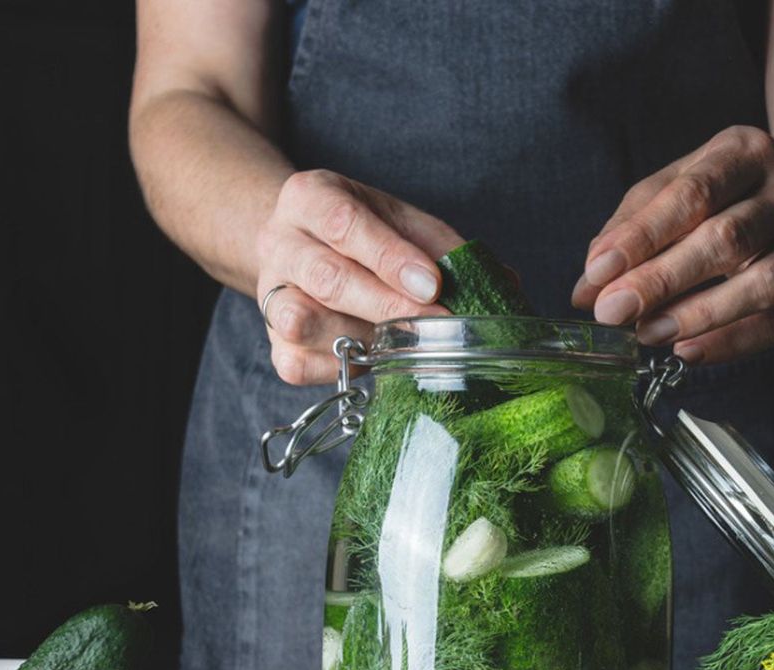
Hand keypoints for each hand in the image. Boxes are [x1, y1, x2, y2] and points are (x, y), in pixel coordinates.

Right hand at [256, 171, 464, 383]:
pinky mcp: (274, 341)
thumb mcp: (402, 222)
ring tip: (402, 341)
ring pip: (305, 323)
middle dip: (387, 305)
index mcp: (310, 197)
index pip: (345, 223)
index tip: (433, 284)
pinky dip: (339, 369)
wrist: (303, 247)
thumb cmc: (363, 234)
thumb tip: (503, 283)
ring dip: (361, 338)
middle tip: (436, 323)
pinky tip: (370, 358)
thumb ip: (445, 247)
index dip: (390, 258)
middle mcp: (280, 243)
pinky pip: (298, 364)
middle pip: (327, 278)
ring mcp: (270, 294)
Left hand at [571, 126, 773, 364]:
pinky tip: (688, 350)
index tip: (599, 271)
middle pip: (728, 239)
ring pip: (765, 282)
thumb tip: (587, 288)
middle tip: (612, 311)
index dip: (643, 235)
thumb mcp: (676, 184)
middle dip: (663, 279)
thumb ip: (629, 229)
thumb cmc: (725, 189)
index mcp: (743, 153)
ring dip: (700, 314)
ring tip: (647, 333)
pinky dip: (731, 342)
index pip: (692, 194)